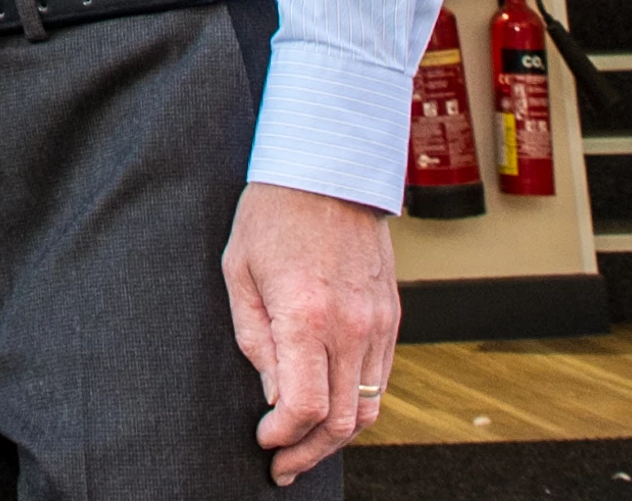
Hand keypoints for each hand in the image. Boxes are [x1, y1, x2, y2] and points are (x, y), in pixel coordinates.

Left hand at [220, 186, 397, 483]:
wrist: (330, 168)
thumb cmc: (273, 215)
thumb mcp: (240, 273)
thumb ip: (256, 341)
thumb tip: (274, 396)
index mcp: (306, 315)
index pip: (303, 407)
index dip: (282, 437)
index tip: (263, 439)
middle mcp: (350, 326)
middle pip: (340, 422)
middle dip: (308, 453)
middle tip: (283, 464)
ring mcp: (377, 323)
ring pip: (367, 408)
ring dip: (335, 437)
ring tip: (305, 445)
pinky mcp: (391, 315)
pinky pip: (380, 380)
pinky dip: (356, 404)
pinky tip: (329, 406)